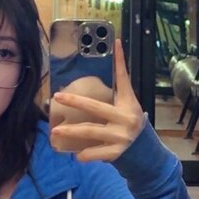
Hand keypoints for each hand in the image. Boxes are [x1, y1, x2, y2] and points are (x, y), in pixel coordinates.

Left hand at [50, 38, 145, 161]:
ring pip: (90, 132)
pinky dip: (85, 154)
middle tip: (58, 97)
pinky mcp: (116, 153)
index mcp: (128, 103)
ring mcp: (120, 136)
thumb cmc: (128, 122)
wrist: (143, 150)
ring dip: (71, 131)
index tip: (115, 43)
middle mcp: (125, 118)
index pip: (124, 79)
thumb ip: (117, 88)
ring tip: (55, 131)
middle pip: (96, 107)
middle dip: (75, 102)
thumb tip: (113, 57)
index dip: (120, 61)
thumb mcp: (127, 104)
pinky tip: (76, 155)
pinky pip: (95, 153)